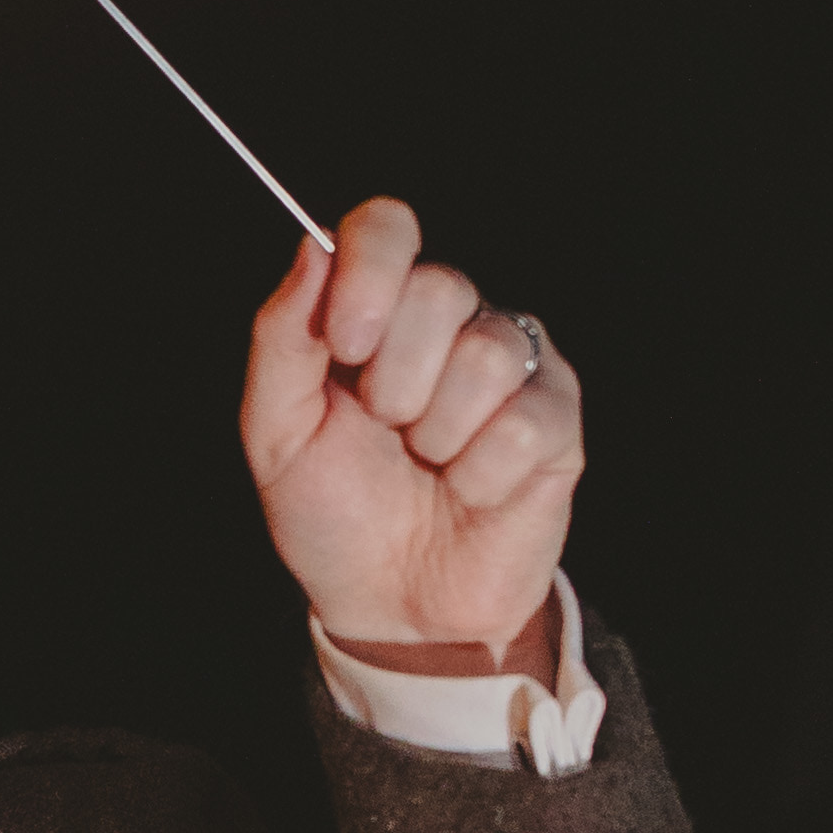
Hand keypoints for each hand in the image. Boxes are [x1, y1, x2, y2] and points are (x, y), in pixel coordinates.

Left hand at [240, 200, 581, 669]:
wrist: (389, 607)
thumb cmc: (333, 515)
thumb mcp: (277, 432)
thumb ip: (283, 337)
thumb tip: (313, 249)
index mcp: (377, 310)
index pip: (387, 225)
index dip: (370, 268)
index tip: (344, 341)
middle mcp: (451, 323)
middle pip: (440, 286)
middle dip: (393, 377)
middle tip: (385, 429)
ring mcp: (512, 368)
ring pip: (485, 353)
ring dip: (437, 432)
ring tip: (427, 465)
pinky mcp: (556, 423)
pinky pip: (524, 421)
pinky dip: (480, 474)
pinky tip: (469, 492)